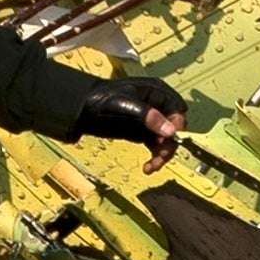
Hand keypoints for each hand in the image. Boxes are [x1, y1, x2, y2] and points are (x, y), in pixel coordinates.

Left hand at [74, 76, 188, 168]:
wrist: (82, 110)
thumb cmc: (103, 100)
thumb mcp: (128, 107)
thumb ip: (151, 118)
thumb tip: (171, 131)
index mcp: (156, 91)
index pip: (177, 108)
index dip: (177, 124)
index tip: (169, 138)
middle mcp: (157, 105)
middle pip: (174, 127)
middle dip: (169, 144)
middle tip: (160, 156)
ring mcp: (150, 120)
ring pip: (166, 140)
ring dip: (162, 155)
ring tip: (152, 166)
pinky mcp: (142, 133)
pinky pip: (155, 147)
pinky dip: (154, 158)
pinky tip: (148, 167)